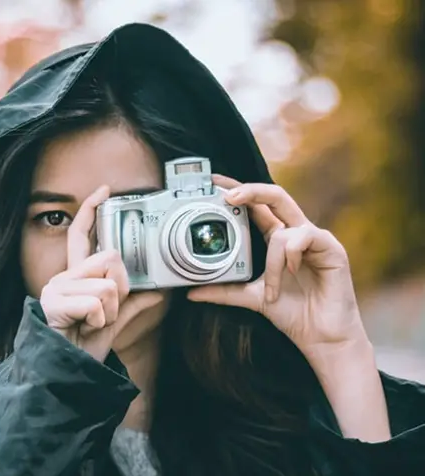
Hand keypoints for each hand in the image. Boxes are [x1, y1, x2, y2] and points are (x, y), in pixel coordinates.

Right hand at [40, 185, 163, 361]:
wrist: (63, 373)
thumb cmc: (83, 347)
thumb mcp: (114, 323)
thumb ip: (132, 304)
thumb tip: (159, 292)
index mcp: (76, 276)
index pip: (82, 235)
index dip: (91, 210)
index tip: (104, 190)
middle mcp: (64, 276)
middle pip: (109, 258)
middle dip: (120, 288)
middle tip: (108, 311)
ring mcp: (57, 287)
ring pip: (107, 285)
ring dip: (110, 312)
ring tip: (94, 324)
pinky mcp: (53, 302)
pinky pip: (96, 303)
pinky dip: (100, 322)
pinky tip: (85, 329)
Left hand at [187, 175, 368, 362]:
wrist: (320, 337)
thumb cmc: (292, 313)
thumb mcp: (250, 298)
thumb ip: (223, 291)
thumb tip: (191, 292)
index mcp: (277, 239)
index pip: (257, 206)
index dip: (237, 191)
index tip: (214, 184)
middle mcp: (295, 233)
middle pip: (275, 196)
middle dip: (251, 190)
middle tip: (228, 195)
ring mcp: (314, 239)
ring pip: (284, 230)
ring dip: (272, 261)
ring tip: (271, 290)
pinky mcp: (332, 248)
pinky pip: (304, 238)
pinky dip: (290, 257)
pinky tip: (292, 273)